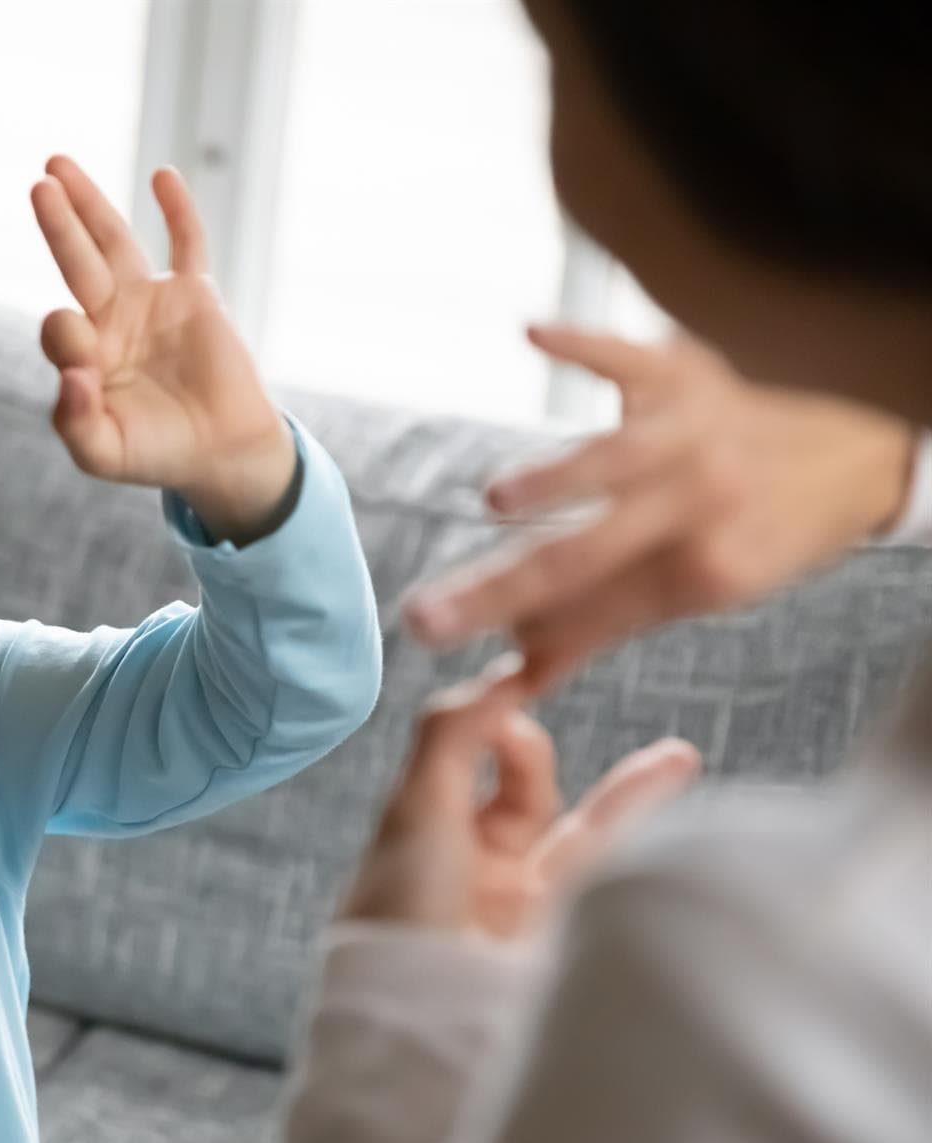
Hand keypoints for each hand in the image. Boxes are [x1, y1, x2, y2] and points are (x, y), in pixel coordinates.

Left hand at [31, 155, 293, 544]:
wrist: (220, 452)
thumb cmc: (157, 454)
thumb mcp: (102, 453)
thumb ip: (74, 422)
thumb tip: (72, 373)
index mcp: (83, 354)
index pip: (59, 327)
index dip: (66, 338)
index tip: (83, 370)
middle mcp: (111, 320)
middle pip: (77, 261)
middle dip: (58, 226)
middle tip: (39, 186)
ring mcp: (152, 302)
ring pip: (116, 241)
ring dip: (90, 204)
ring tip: (57, 164)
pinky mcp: (196, 294)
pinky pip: (187, 243)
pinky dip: (177, 210)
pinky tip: (162, 177)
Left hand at [344, 659, 701, 939]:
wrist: (421, 1014)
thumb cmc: (403, 908)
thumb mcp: (416, 806)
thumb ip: (454, 732)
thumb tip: (498, 674)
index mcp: (431, 842)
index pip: (482, 776)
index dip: (506, 734)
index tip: (533, 686)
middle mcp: (479, 880)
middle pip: (540, 810)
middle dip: (586, 774)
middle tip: (662, 749)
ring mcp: (524, 919)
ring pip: (586, 846)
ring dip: (633, 804)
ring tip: (682, 760)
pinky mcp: (561, 951)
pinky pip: (603, 886)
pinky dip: (636, 850)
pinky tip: (673, 824)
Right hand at [404, 326, 917, 691]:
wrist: (853, 456)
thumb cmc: (759, 532)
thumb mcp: (698, 592)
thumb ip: (602, 626)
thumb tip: (515, 673)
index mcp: (705, 572)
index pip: (588, 608)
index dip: (514, 627)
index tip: (436, 638)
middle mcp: (701, 505)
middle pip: (580, 557)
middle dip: (496, 590)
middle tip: (425, 616)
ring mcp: (693, 434)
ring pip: (615, 461)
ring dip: (555, 480)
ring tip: (498, 503)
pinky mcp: (685, 373)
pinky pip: (629, 357)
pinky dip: (582, 343)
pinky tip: (529, 332)